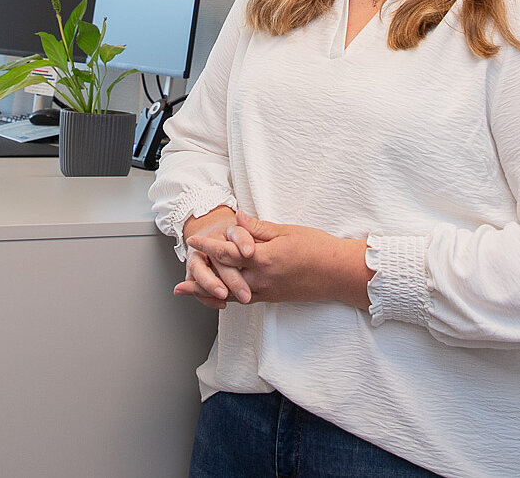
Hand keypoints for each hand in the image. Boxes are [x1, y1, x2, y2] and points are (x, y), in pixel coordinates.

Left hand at [186, 212, 373, 307]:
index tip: (193, 242)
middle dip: (201, 281)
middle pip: (223, 280)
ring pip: (232, 295)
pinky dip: (229, 298)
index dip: (207, 248)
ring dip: (210, 294)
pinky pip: (245, 300)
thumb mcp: (286, 231)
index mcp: (263, 259)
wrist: (339, 273)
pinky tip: (221, 297)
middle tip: (181, 284)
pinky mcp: (274, 298)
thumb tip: (235, 219)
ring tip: (193, 295)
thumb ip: (257, 228)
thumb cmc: (317, 248)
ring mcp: (267, 292)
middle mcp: (261, 279)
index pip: (227, 253)